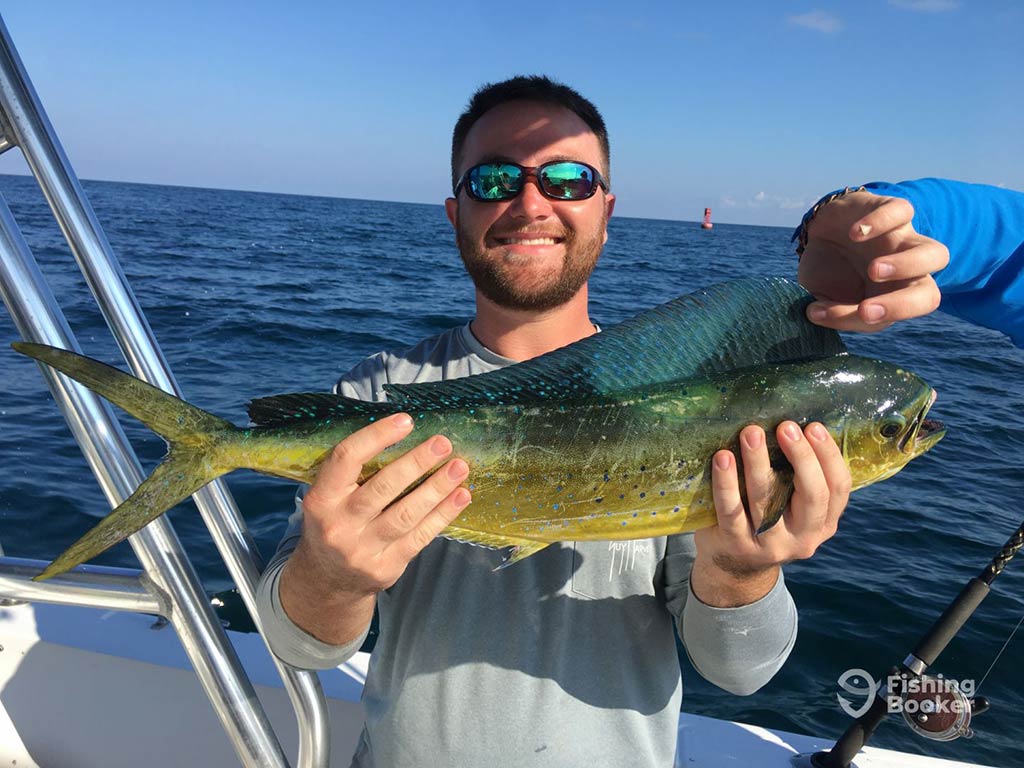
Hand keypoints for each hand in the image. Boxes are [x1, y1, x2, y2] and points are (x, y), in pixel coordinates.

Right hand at [279, 412, 470, 642]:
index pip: (347, 459)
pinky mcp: (386, 567)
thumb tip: (401, 432)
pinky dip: (443, 514)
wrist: (327, 580)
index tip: (406, 421)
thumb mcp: (328, 498)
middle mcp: (339, 525)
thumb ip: (354, 472)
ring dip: (437, 488)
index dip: (377, 436)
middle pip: (384, 487)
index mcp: (321, 499)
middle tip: (443, 443)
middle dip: (417, 462)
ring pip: (406, 514)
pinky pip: (420, 536)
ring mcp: (362, 549)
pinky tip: (460, 496)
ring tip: (458, 467)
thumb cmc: (335, 523)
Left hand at [691, 422, 849, 606]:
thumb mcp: (791, 505)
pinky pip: (731, 510)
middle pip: (812, 495)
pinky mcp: (737, 544)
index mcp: (824, 523)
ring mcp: (770, 545)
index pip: (838, 488)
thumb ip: (799, 477)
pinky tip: (722, 458)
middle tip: (785, 426)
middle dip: (801, 457)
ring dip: (758, 463)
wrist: (733, 567)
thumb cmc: (766, 519)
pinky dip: (726, 483)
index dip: (828, 456)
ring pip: (767, 500)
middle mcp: (804, 537)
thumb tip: (795, 423)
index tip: (813, 426)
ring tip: (751, 433)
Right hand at [798, 190, 948, 331]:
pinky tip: (855, 233)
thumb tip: (817, 312)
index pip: (902, 313)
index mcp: (894, 297)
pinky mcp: (891, 209)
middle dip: (903, 305)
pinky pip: (903, 212)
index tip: (856, 313)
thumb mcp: (821, 296)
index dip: (886, 315)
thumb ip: (827, 310)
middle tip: (865, 309)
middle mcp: (907, 273)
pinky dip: (882, 222)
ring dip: (908, 265)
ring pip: (936, 254)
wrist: (821, 233)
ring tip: (873, 270)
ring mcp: (903, 240)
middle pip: (929, 295)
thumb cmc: (827, 273)